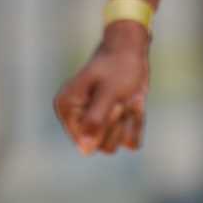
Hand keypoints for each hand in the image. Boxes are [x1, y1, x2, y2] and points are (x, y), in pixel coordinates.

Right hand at [55, 25, 150, 154]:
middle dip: (117, 124)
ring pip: (114, 146)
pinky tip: (134, 105)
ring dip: (127, 122)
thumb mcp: (108, 92)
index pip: (84, 141)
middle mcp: (77, 120)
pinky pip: (130, 141)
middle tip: (120, 99)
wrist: (131, 51)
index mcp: (67, 110)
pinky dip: (136, 124)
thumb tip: (84, 151)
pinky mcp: (113, 127)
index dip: (103, 127)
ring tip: (126, 100)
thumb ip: (95, 121)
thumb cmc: (117, 66)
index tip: (112, 104)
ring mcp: (95, 125)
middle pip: (100, 146)